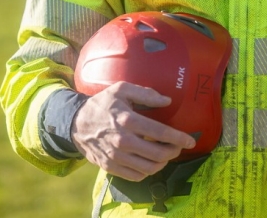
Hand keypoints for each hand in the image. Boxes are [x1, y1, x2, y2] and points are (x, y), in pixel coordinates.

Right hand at [71, 82, 196, 180]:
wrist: (76, 123)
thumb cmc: (102, 104)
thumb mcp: (121, 89)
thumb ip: (146, 94)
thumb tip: (167, 101)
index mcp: (127, 120)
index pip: (160, 132)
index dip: (179, 138)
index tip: (190, 140)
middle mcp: (122, 141)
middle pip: (158, 154)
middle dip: (174, 152)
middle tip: (178, 147)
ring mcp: (116, 156)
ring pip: (149, 168)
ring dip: (163, 163)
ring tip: (166, 154)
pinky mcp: (110, 167)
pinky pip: (136, 176)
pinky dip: (148, 171)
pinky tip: (151, 162)